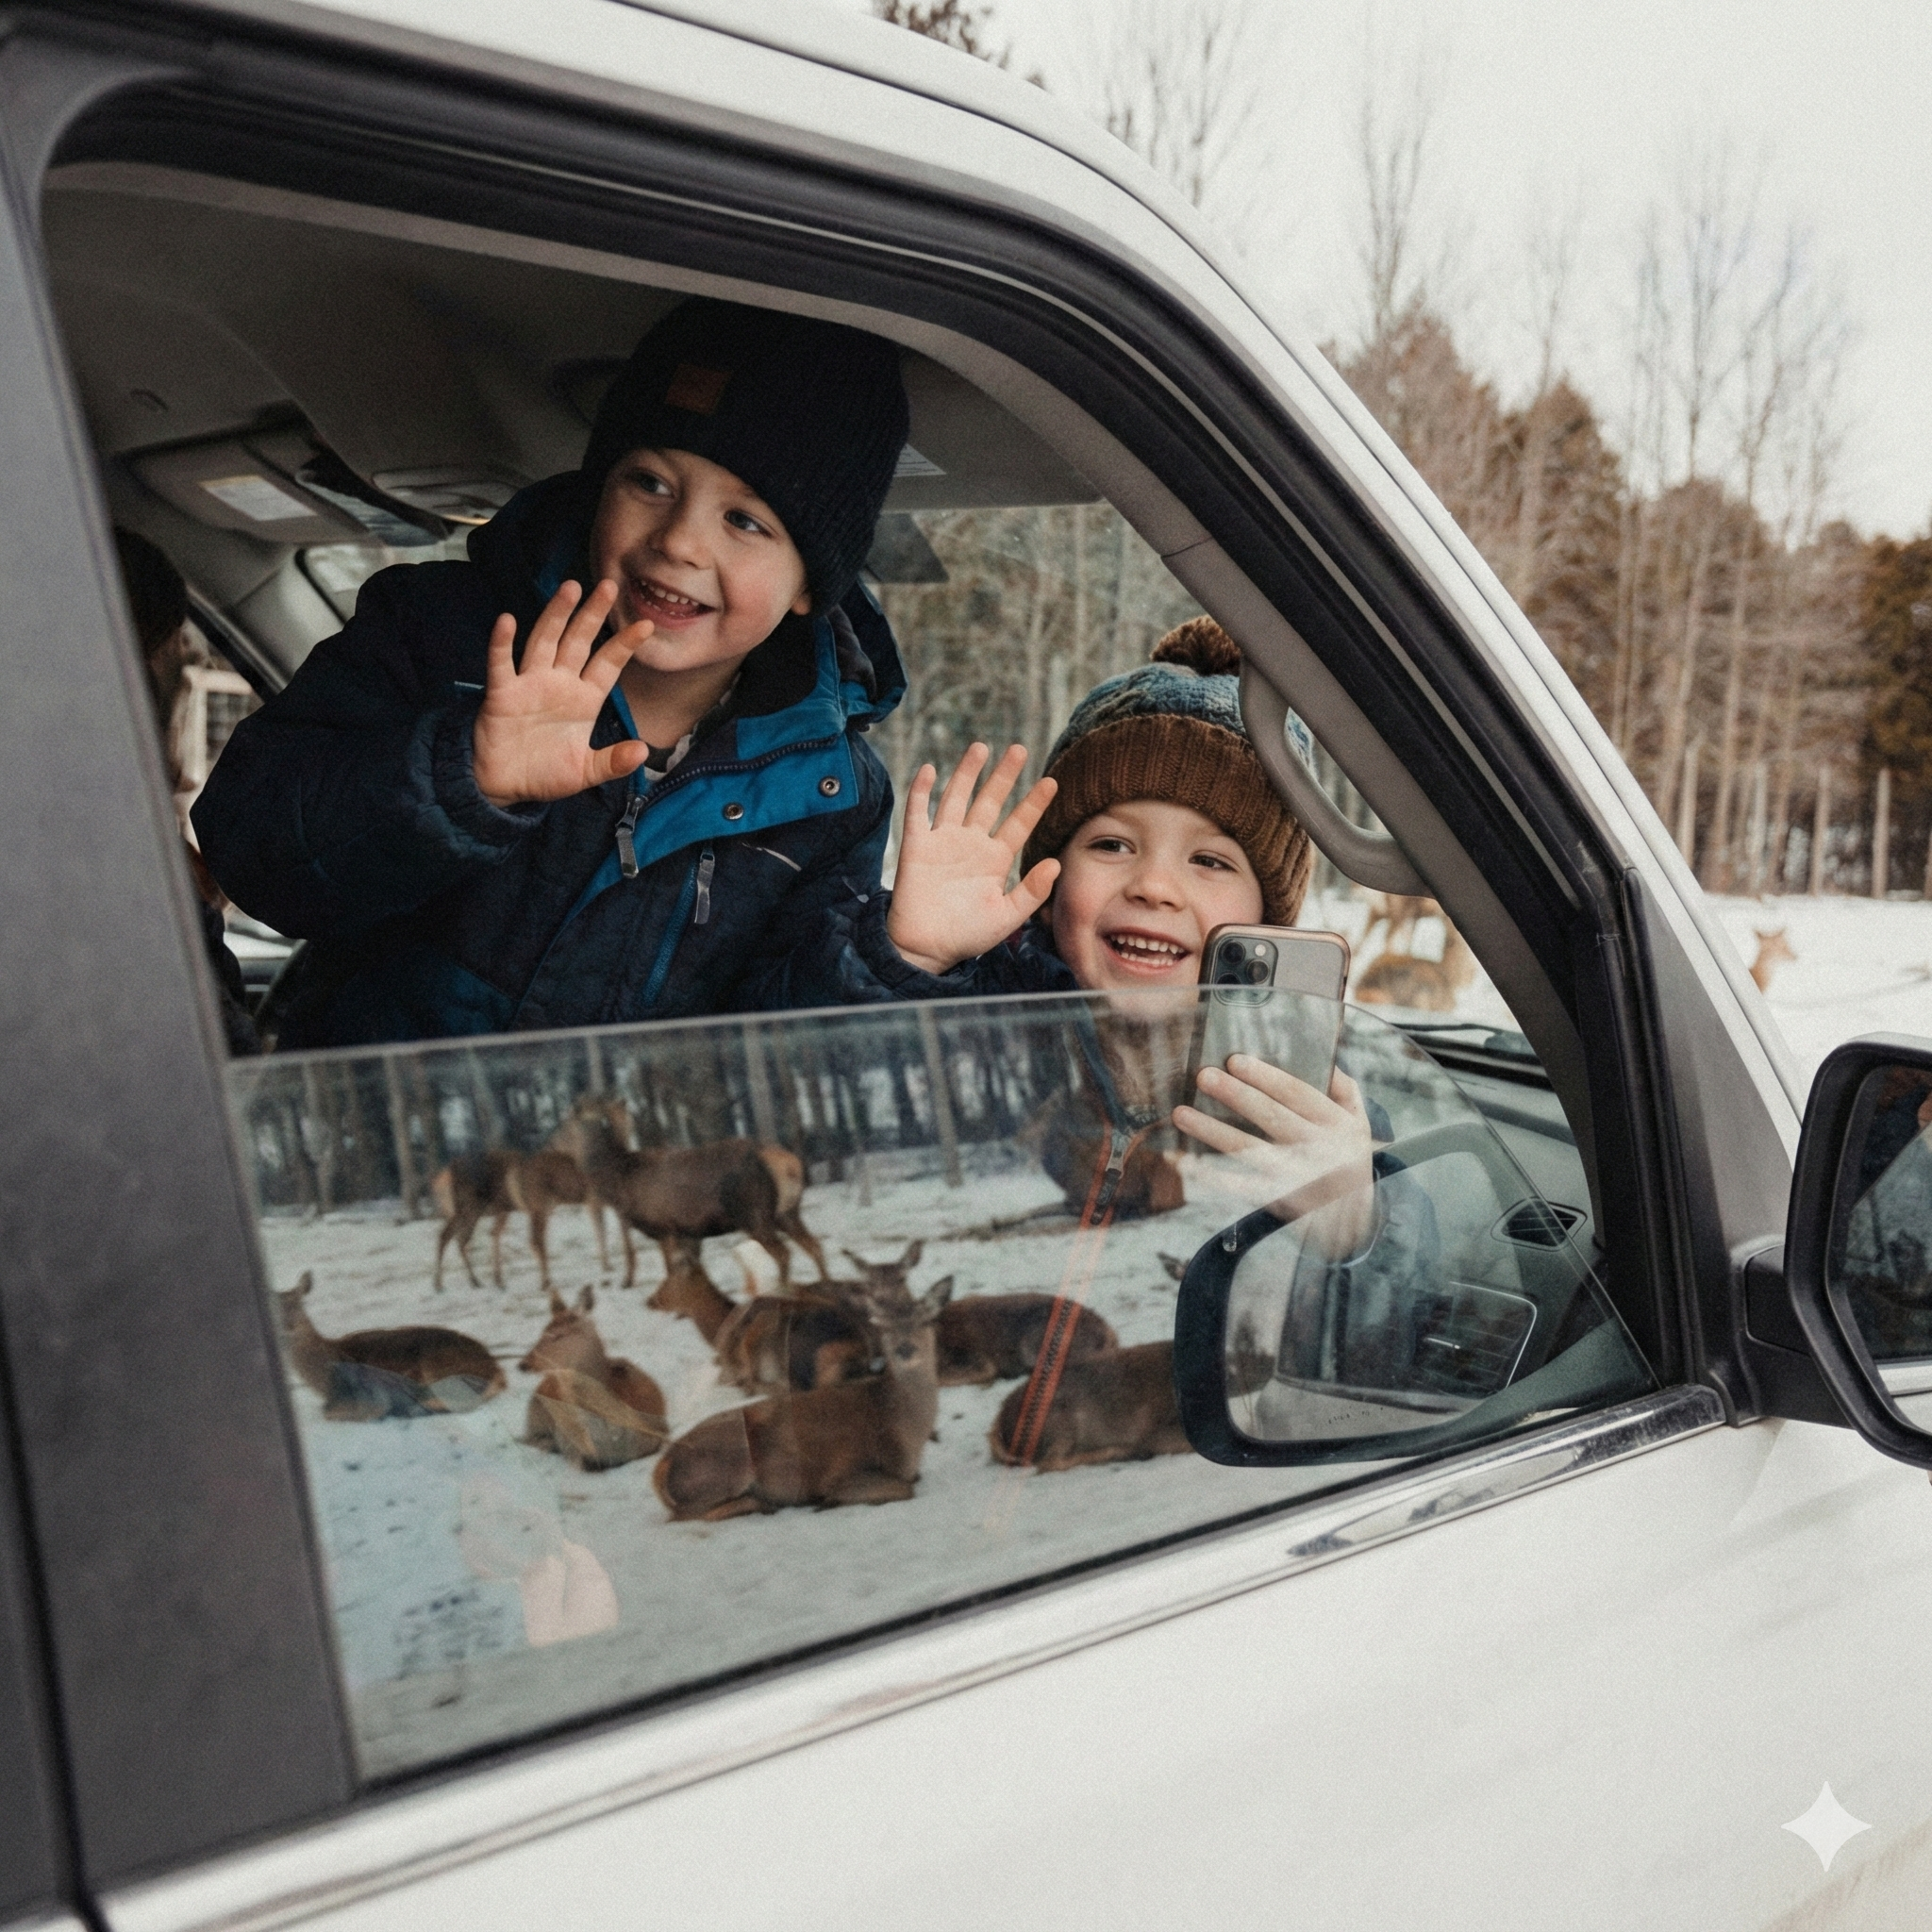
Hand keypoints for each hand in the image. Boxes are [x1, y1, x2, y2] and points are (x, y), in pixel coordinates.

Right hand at [472, 578, 653, 806]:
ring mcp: (530, 684)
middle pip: (578, 641)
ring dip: (556, 615)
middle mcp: (559, 683)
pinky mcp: (503, 693)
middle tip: (609, 585)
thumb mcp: (585, 772)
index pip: (608, 664)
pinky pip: (502, 664)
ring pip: (544, 641)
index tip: (647, 624)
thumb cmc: (545, 774)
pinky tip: (507, 621)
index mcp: (584, 699)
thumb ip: (613, 762)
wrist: (504, 786)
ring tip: (569, 588)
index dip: (625, 644)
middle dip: (593, 614)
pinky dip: (502, 643)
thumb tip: (642, 752)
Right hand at [887, 743, 1059, 973]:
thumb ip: (1031, 891)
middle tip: (1018, 749)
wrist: (926, 949)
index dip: (1034, 803)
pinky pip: (918, 813)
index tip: (1052, 782)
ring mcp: (943, 841)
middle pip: (990, 801)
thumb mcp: (1006, 916)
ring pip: (956, 797)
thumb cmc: (966, 936)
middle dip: (1003, 776)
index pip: (1019, 824)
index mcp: (995, 859)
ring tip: (981, 747)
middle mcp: (971, 844)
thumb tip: (1056, 863)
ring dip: (967, 773)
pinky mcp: (916, 846)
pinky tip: (929, 770)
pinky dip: (921, 791)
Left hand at [1174, 1058, 1377, 1258]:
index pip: (1297, 1093)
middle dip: (1235, 1094)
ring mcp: (1295, 1177)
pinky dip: (1211, 1176)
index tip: (1234, 1060)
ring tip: (1180, 1113)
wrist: (1355, 1219)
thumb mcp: (1358, 1121)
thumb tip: (1324, 1057)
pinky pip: (1239, 1187)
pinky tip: (1185, 1162)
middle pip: (1270, 1117)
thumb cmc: (1347, 1156)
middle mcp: (1317, 1149)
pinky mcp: (1277, 1199)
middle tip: (1203, 1076)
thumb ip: (1344, 1089)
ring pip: (1249, 1149)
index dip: (1266, 1076)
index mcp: (1336, 1124)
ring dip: (1212, 1131)